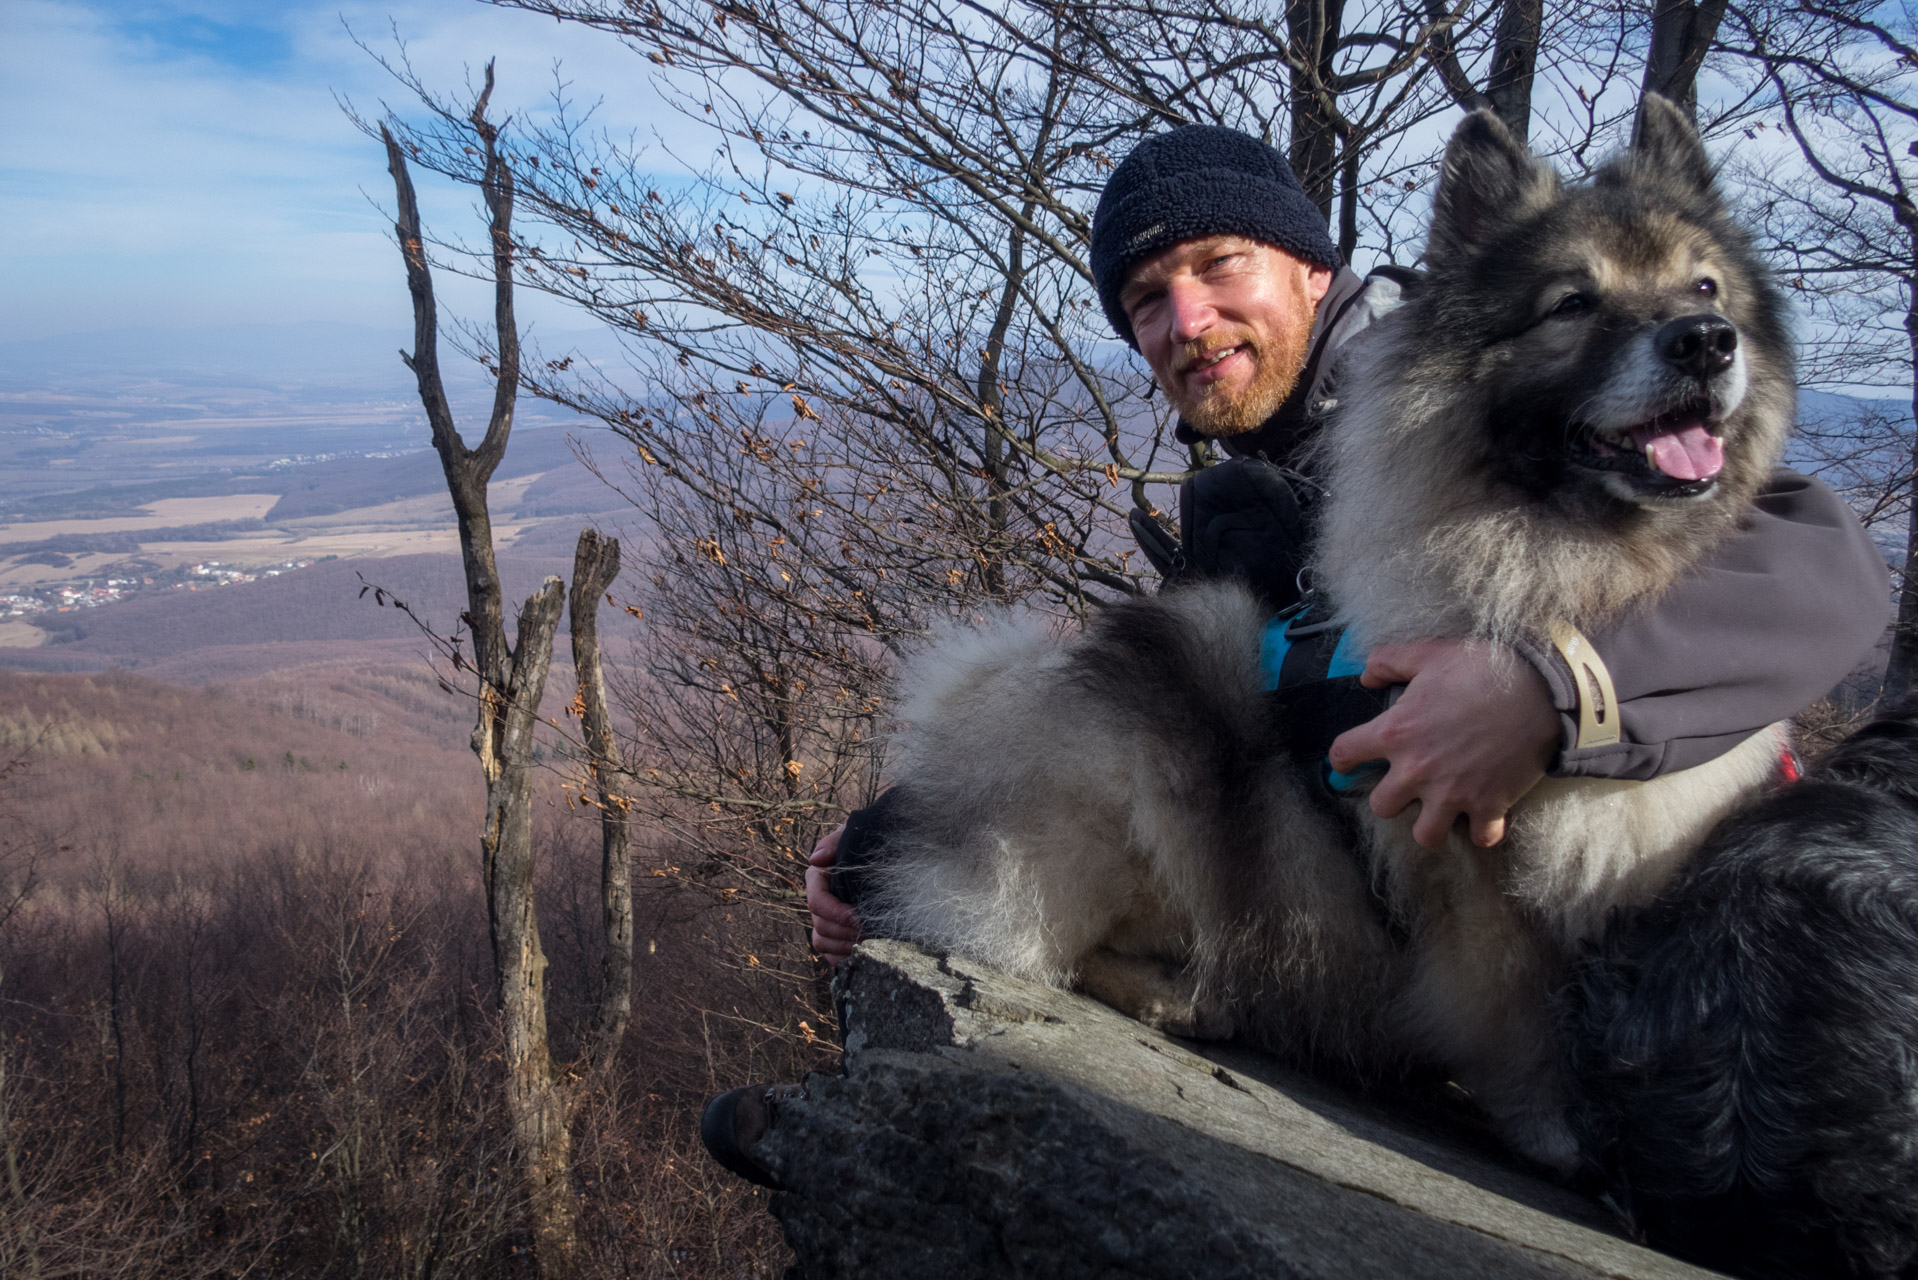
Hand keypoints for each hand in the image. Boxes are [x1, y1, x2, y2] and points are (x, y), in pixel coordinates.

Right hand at [805, 824, 862, 964]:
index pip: (817, 901)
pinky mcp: (834, 936)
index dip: (836, 913)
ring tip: (870, 944)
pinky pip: (829, 955)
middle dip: (845, 932)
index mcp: (817, 878)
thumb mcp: (852, 836)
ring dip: (845, 946)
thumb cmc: (866, 842)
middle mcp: (818, 901)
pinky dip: (842, 958)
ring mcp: (824, 919)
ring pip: (822, 942)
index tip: (858, 918)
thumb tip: (816, 860)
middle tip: (872, 934)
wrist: (882, 854)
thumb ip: (834, 843)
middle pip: (821, 925)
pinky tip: (862, 955)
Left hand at [1327, 638, 1558, 849]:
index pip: (1344, 753)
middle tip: (1407, 783)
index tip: (1349, 761)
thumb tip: (1366, 676)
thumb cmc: (1484, 669)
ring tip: (1439, 808)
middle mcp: (1418, 770)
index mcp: (1396, 733)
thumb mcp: (1431, 653)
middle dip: (1391, 797)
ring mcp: (1453, 793)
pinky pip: (1480, 837)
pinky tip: (1482, 816)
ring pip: (1425, 835)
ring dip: (1430, 824)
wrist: (1542, 690)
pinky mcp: (1489, 805)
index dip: (1342, 758)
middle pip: (1381, 806)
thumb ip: (1390, 661)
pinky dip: (1482, 830)